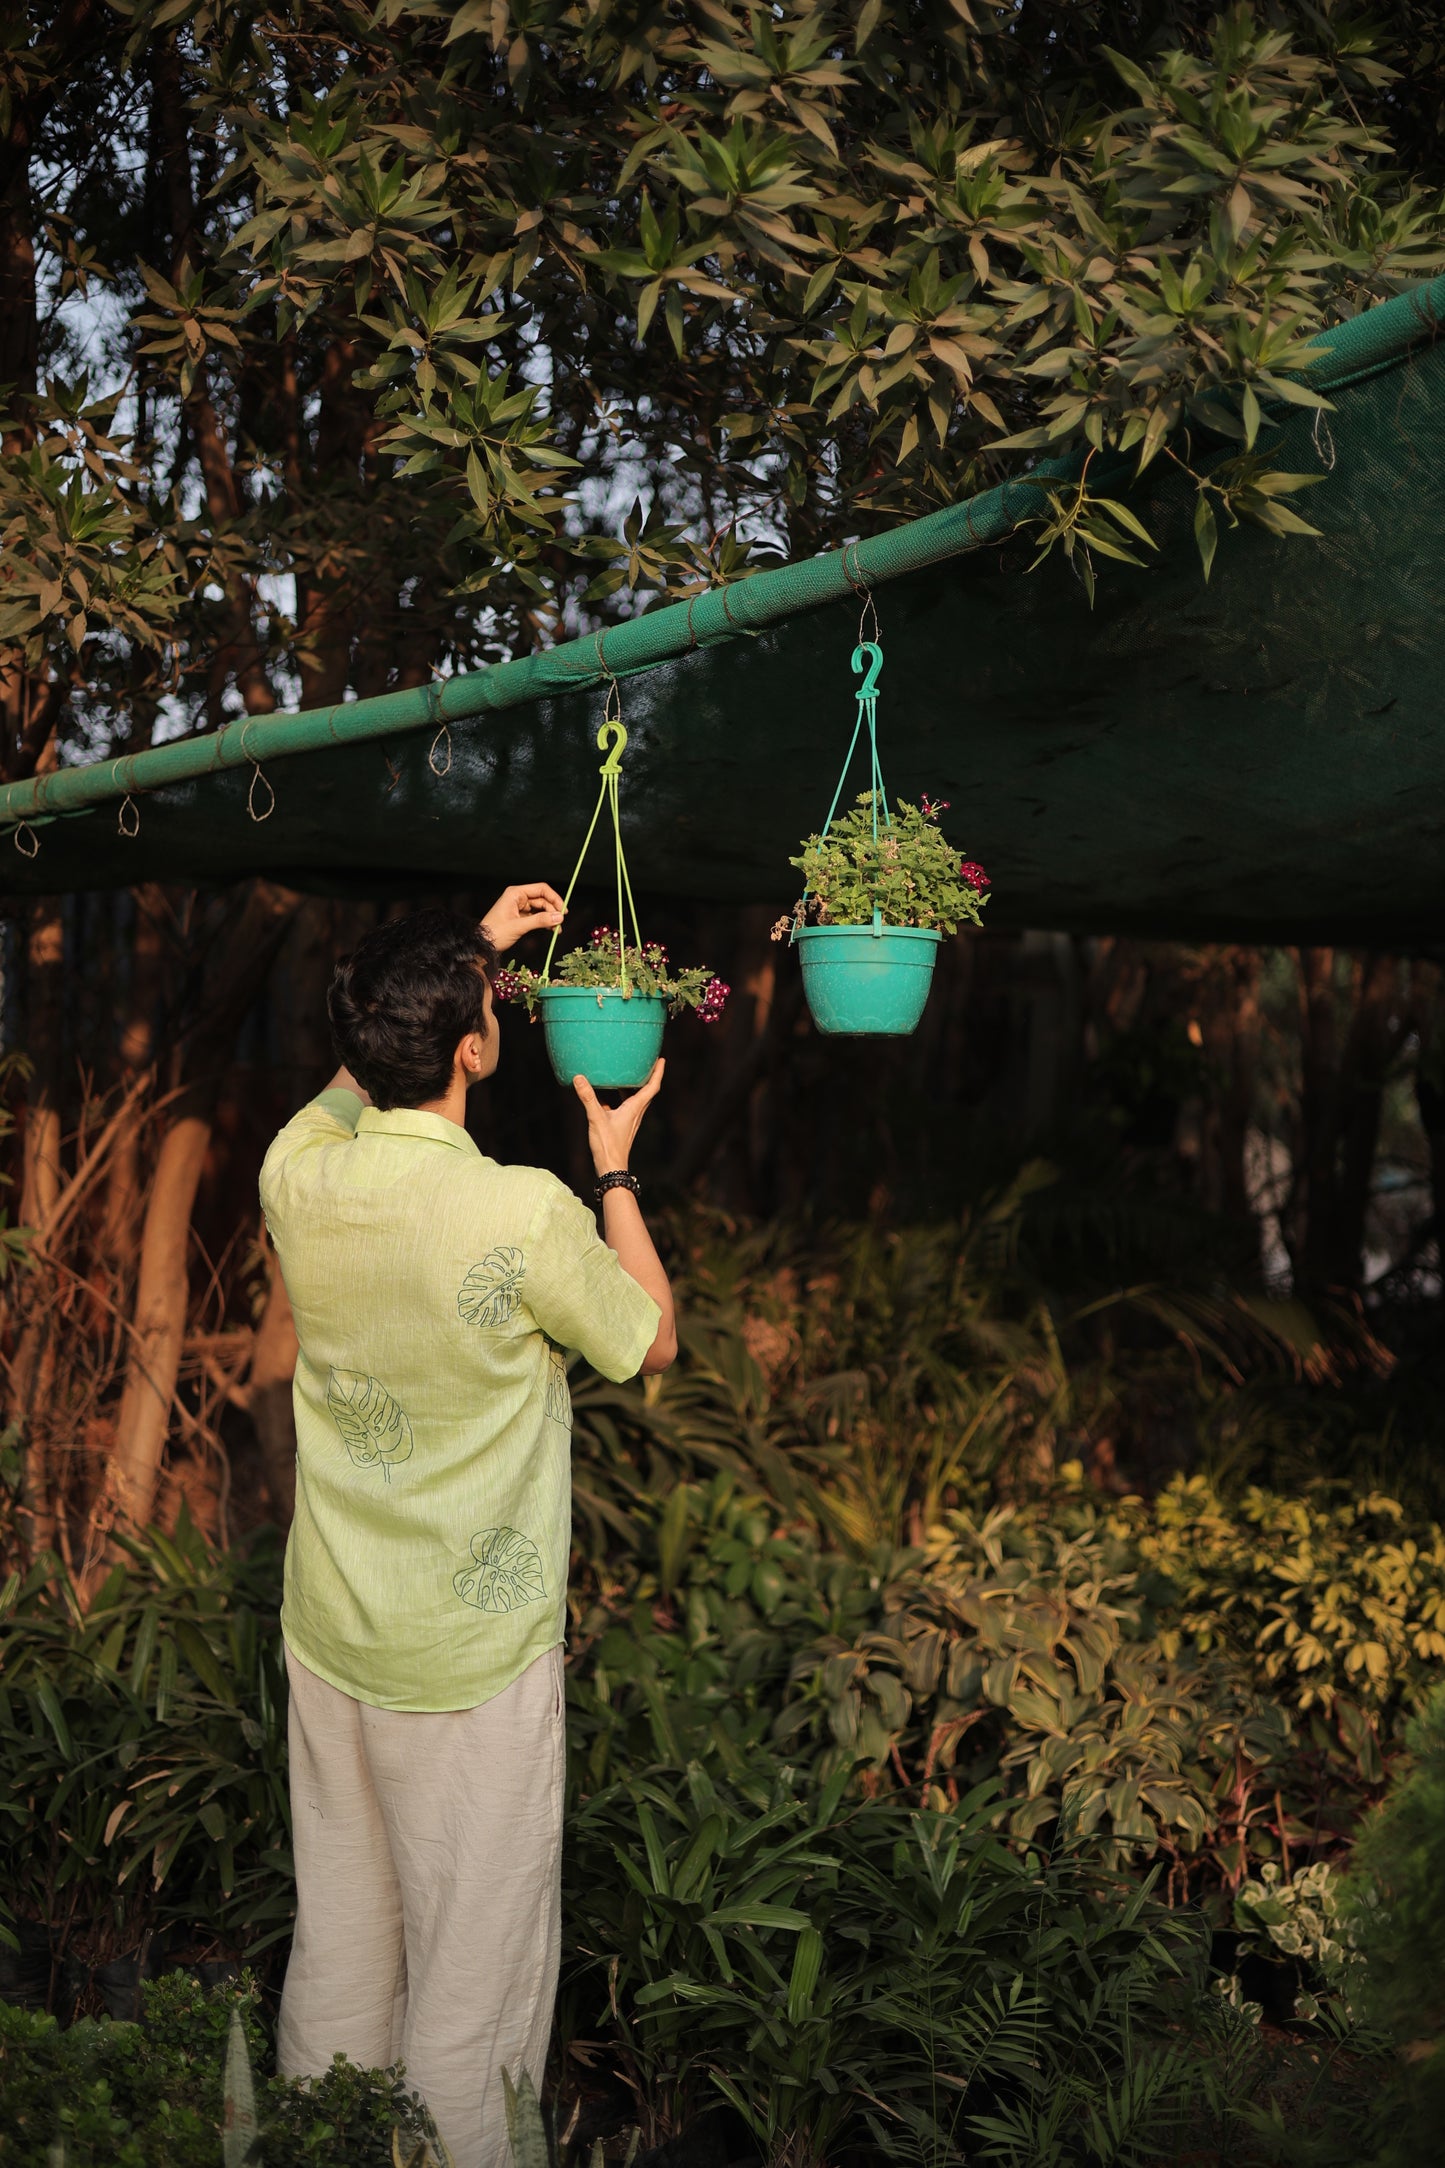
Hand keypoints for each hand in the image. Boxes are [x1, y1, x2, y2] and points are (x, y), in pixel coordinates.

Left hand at [482, 882, 565, 953]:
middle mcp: (518, 897)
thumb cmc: (495, 933)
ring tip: (557, 930)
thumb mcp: (519, 926)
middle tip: (560, 923)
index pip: (541, 889)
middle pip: (542, 899)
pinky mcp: (519, 916)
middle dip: (553, 911)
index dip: (555, 898)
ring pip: (540, 908)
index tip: (563, 910)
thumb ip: (540, 920)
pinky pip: (536, 916)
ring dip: (549, 918)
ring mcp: (518, 907)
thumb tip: (559, 917)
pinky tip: (550, 929)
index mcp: (515, 893)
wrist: (482, 945)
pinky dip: (543, 922)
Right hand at [573, 1059, 663, 1175]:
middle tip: (647, 1061)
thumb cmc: (608, 1146)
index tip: (661, 1059)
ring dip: (634, 1086)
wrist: (611, 1168)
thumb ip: (588, 1097)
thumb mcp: (596, 1118)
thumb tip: (579, 1078)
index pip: (652, 1086)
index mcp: (635, 1108)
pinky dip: (619, 1098)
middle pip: (647, 1091)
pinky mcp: (621, 1126)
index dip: (658, 1072)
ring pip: (635, 1099)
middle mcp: (635, 1113)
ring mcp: (629, 1120)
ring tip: (628, 1074)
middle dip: (648, 1076)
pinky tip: (605, 1096)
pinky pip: (623, 1107)